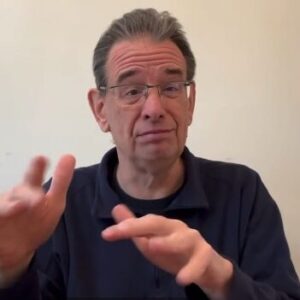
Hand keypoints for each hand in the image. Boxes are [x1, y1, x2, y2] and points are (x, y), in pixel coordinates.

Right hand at [0, 155, 74, 284]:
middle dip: (25, 198)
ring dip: (8, 209)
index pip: (32, 179)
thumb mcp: (53, 203)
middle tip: (38, 201)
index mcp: (27, 192)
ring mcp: (2, 213)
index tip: (42, 159)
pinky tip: (3, 223)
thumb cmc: (36, 221)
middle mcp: (11, 201)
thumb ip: (60, 181)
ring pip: (3, 208)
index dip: (36, 169)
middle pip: (16, 197)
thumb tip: (69, 156)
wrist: (17, 250)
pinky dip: (1, 221)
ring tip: (19, 207)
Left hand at [102, 204, 232, 299]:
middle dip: (140, 226)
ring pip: (183, 237)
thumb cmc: (174, 252)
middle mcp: (177, 228)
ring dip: (168, 242)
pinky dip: (192, 269)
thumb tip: (115, 208)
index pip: (143, 222)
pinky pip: (200, 259)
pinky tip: (181, 280)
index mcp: (163, 225)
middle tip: (122, 231)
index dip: (126, 226)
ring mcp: (193, 239)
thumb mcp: (151, 242)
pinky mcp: (206, 254)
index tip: (106, 234)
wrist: (207, 266)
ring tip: (152, 246)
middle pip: (159, 223)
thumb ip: (135, 229)